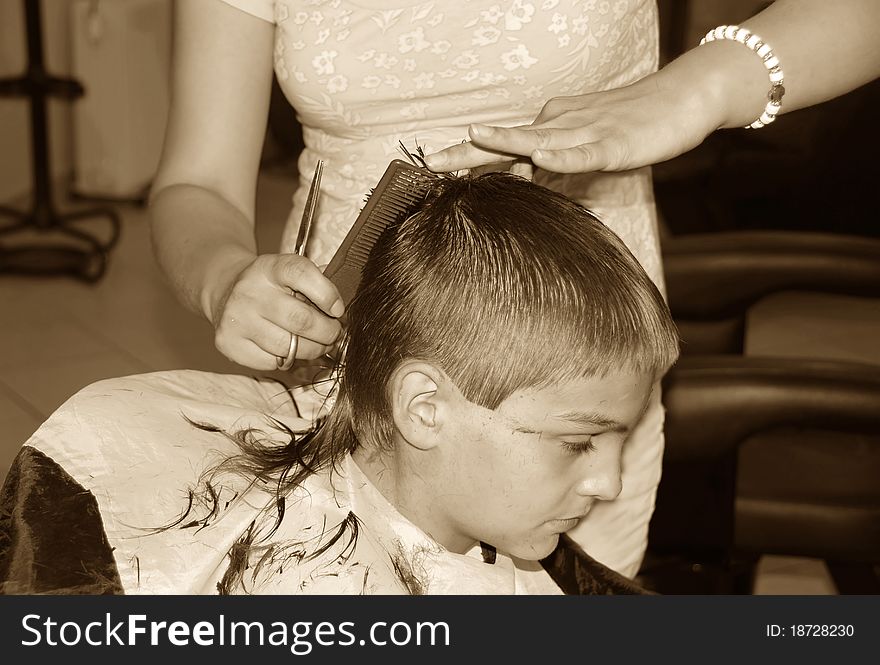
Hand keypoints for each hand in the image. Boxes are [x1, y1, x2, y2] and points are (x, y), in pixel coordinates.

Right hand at [211, 254, 344, 369]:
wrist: (224, 289)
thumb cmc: (269, 285)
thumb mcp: (289, 272)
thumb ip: (316, 283)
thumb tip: (339, 310)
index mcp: (269, 267)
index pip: (301, 274)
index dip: (327, 294)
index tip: (338, 309)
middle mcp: (249, 291)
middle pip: (301, 320)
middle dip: (328, 332)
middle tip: (334, 333)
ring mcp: (236, 318)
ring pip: (289, 347)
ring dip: (313, 350)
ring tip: (318, 344)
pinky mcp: (229, 343)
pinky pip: (272, 362)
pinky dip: (288, 360)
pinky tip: (289, 349)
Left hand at [424, 69, 719, 174]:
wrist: (683, 99)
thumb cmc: (634, 125)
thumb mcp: (586, 147)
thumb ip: (557, 164)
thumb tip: (530, 180)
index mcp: (550, 128)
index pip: (501, 145)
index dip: (466, 156)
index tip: (431, 168)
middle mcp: (559, 125)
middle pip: (506, 140)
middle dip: (467, 151)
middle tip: (429, 160)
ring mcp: (585, 132)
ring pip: (537, 139)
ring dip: (503, 141)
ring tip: (471, 140)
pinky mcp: (613, 143)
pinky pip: (584, 150)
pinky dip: (562, 153)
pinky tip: (541, 156)